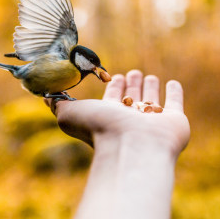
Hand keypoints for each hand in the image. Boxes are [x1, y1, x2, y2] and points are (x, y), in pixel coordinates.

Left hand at [45, 70, 189, 157]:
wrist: (130, 146)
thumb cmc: (99, 129)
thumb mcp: (69, 114)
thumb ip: (58, 104)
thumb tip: (44, 96)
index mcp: (109, 116)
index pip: (112, 99)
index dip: (113, 88)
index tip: (113, 75)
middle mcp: (130, 119)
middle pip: (131, 99)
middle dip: (130, 85)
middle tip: (132, 73)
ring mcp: (152, 121)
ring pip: (150, 100)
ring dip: (149, 87)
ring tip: (147, 76)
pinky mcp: (173, 121)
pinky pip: (175, 103)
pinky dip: (175, 93)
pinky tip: (172, 83)